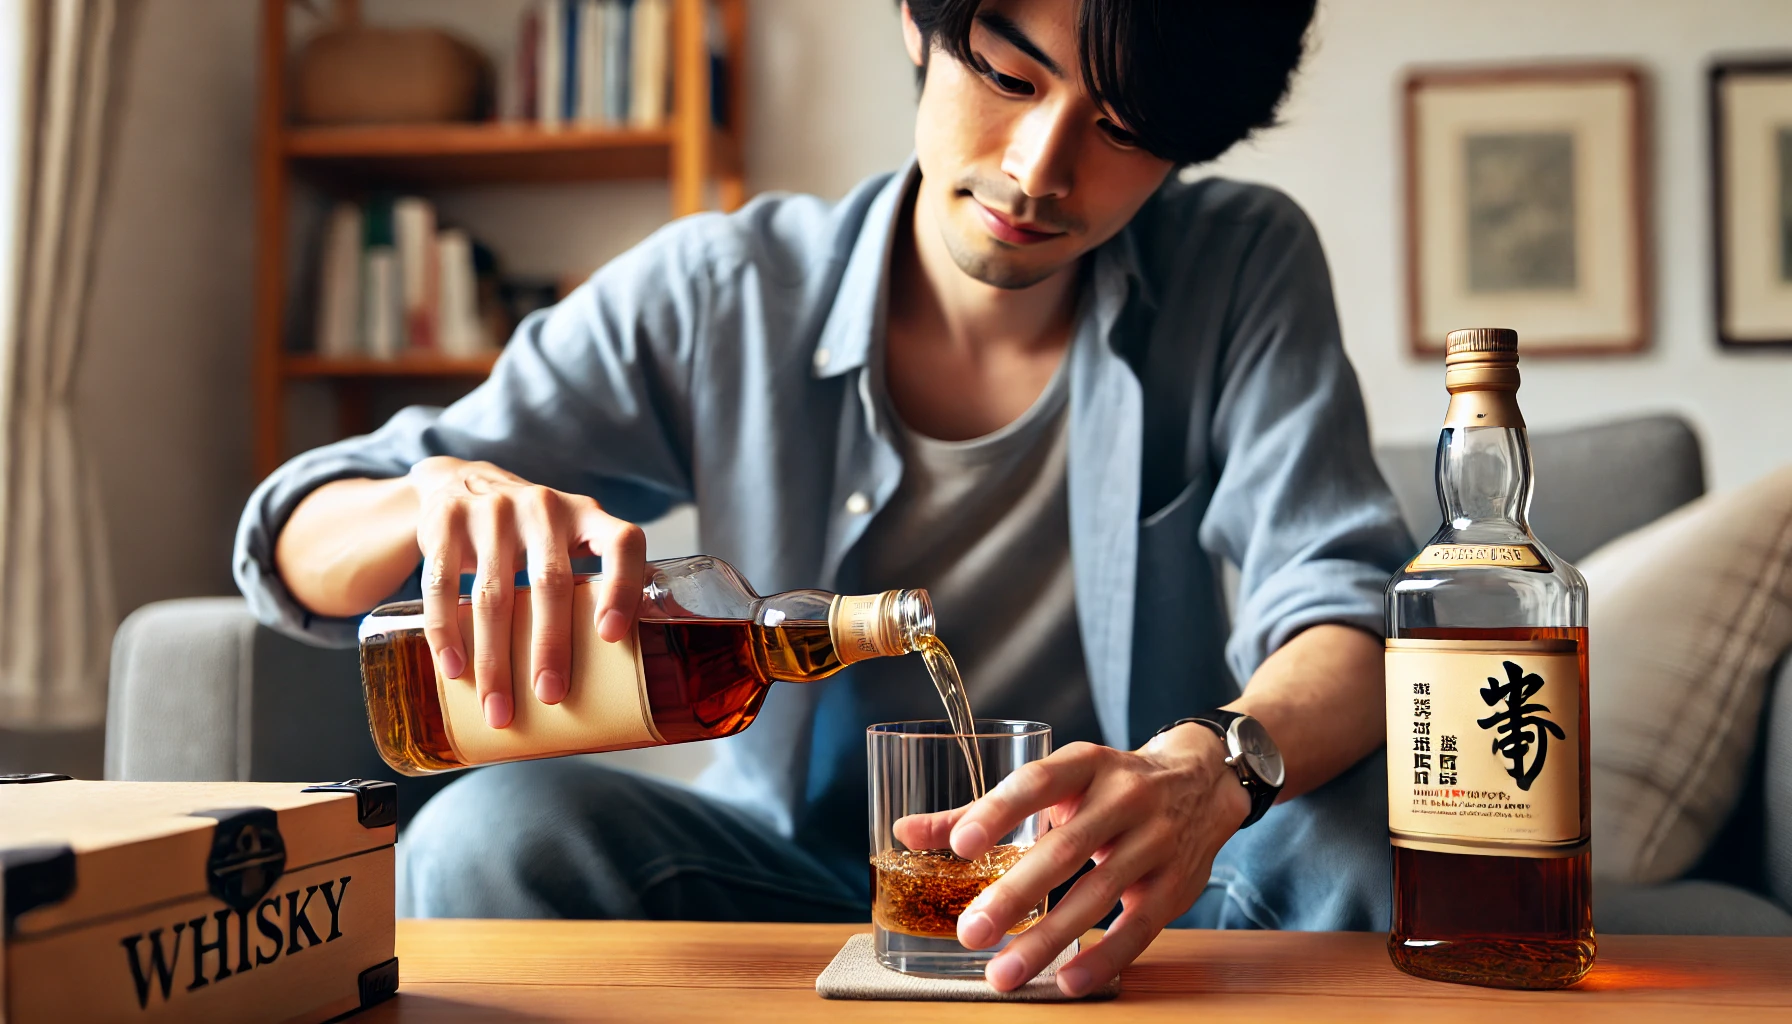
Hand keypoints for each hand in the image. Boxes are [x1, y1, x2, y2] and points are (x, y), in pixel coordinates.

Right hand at [409, 457, 645, 728]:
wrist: (462, 482)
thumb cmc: (531, 533)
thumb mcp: (568, 537)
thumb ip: (592, 583)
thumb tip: (613, 677)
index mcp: (586, 514)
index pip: (621, 543)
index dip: (623, 587)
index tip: (612, 636)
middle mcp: (543, 507)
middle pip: (551, 582)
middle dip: (550, 646)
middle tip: (550, 696)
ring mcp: (492, 512)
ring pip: (494, 594)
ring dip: (495, 658)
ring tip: (498, 708)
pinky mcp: (445, 524)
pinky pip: (442, 585)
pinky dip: (447, 631)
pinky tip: (454, 669)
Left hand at [943, 726, 1251, 995]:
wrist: (1201, 784)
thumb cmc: (1107, 786)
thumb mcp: (1056, 784)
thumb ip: (982, 810)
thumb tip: (906, 832)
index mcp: (1086, 764)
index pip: (1039, 783)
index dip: (1000, 811)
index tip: (959, 844)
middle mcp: (1124, 797)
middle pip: (1066, 848)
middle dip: (1015, 893)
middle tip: (969, 930)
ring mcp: (1154, 842)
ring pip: (1098, 894)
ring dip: (1049, 938)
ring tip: (1003, 971)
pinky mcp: (1175, 886)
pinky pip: (1138, 927)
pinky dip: (1103, 956)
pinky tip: (1068, 980)